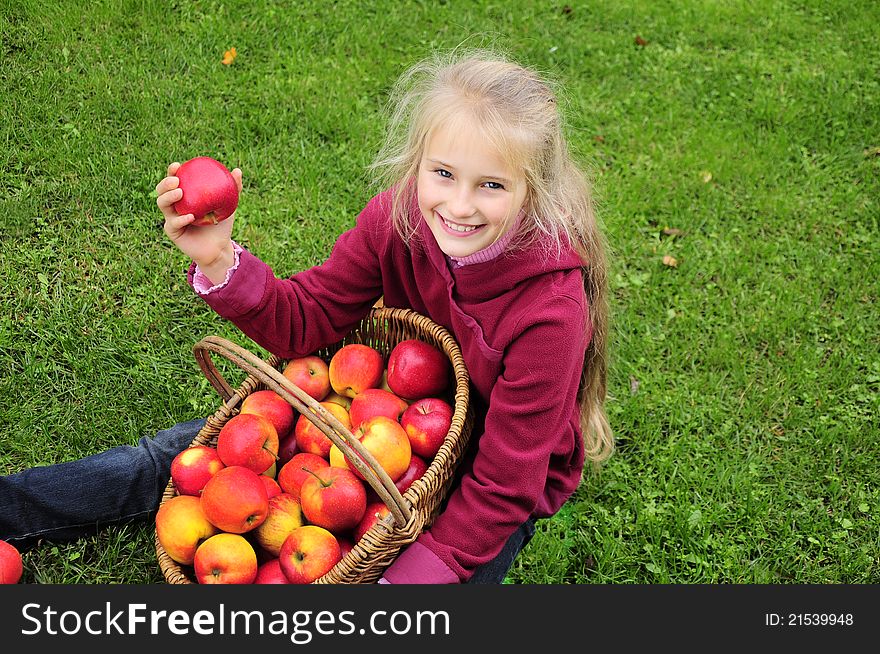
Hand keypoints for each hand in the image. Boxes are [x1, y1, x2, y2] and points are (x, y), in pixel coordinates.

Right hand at [156, 161, 243, 282]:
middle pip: (162, 190)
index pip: (174, 180)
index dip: (172, 171)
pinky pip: (173, 223)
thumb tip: (237, 171)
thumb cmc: (221, 224)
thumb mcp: (228, 205)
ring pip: (161, 204)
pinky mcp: (172, 231)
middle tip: (176, 180)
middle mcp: (174, 205)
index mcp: (184, 196)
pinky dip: (181, 219)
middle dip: (165, 182)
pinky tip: (190, 216)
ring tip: (180, 192)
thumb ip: (233, 188)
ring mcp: (171, 217)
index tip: (177, 165)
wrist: (219, 247)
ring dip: (168, 196)